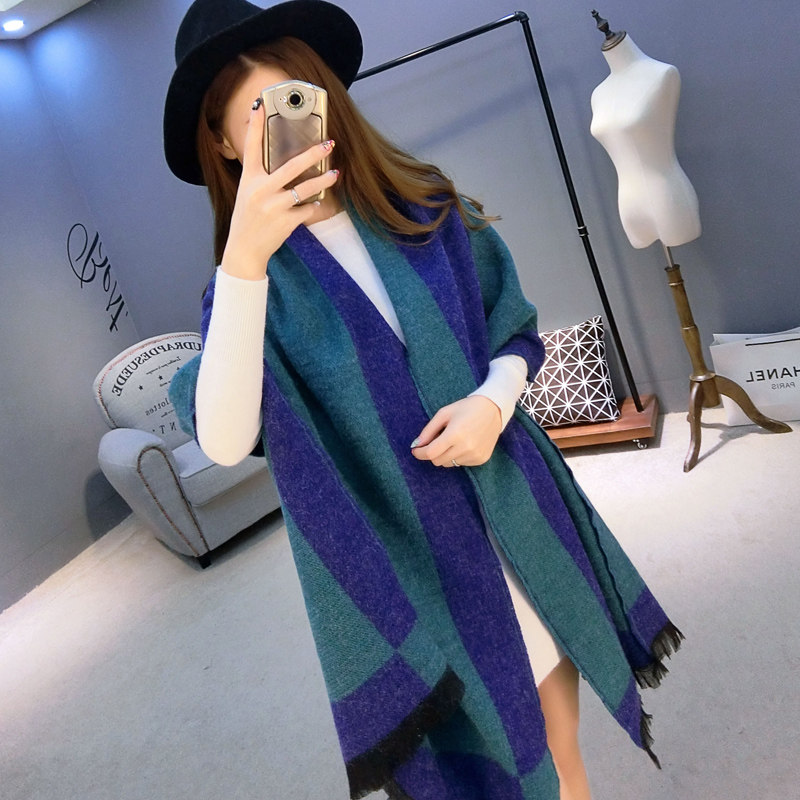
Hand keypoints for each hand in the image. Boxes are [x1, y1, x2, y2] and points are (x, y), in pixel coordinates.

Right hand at [221, 100, 339, 279]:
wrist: (245, 250)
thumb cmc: (248, 219)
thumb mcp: (248, 194)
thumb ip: (262, 178)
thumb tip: (285, 163)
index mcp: (249, 180)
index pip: (252, 147)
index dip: (255, 125)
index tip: (260, 104)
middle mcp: (260, 190)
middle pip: (291, 166)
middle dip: (312, 153)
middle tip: (328, 144)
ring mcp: (274, 206)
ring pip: (305, 188)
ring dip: (323, 180)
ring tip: (334, 174)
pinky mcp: (286, 221)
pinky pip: (307, 209)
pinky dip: (313, 206)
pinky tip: (316, 203)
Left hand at [410, 395, 501, 467]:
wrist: (493, 409)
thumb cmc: (466, 408)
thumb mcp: (444, 413)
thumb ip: (428, 430)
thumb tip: (417, 445)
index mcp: (455, 434)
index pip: (431, 453)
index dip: (420, 453)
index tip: (415, 450)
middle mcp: (466, 447)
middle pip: (438, 461)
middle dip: (432, 453)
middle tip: (435, 441)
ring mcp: (475, 455)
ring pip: (448, 464)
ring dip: (445, 455)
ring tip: (452, 440)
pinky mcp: (481, 459)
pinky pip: (461, 463)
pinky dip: (457, 456)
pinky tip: (464, 443)